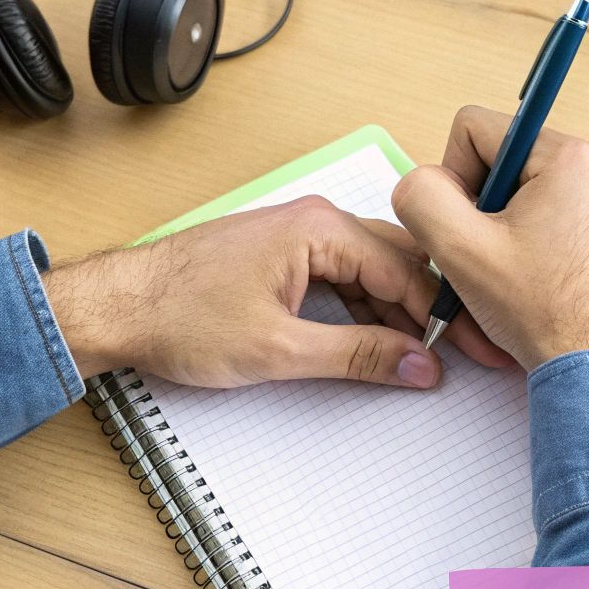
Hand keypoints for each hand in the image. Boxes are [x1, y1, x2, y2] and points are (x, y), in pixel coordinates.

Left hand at [43, 196, 512, 388]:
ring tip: (421, 359)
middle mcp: (314, 221)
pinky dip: (364, 312)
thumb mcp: (280, 349)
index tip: (471, 351)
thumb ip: (359, 357)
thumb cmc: (180, 317)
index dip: (442, 316)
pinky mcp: (282, 257)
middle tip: (461, 355)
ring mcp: (297, 236)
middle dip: (428, 312)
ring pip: (371, 273)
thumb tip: (419, 366)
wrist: (117, 309)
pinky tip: (374, 345)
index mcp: (320, 229)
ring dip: (396, 315)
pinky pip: (343, 279)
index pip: (408, 270)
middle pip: (397, 264)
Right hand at [391, 107, 588, 370]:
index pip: (476, 129)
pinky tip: (540, 277)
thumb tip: (423, 181)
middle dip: (486, 205)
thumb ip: (421, 196)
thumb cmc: (545, 314)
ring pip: (530, 186)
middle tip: (493, 257)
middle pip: (506, 157)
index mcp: (570, 155)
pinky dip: (540, 238)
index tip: (468, 229)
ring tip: (517, 272)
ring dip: (510, 224)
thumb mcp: (459, 251)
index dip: (452, 178)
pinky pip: (561, 208)